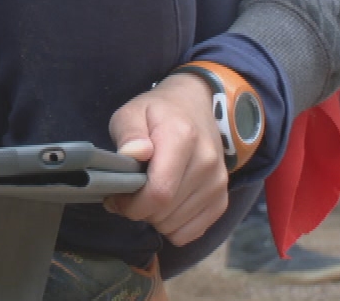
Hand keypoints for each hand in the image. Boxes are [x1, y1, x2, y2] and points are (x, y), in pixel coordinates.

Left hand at [102, 74, 228, 247]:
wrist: (195, 106)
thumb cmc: (157, 113)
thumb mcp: (132, 113)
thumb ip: (129, 133)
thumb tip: (134, 153)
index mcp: (182, 138)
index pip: (159, 192)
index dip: (132, 205)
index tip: (116, 198)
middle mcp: (206, 162)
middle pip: (165, 213)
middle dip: (139, 211)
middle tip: (129, 194)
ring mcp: (218, 182)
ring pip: (176, 227)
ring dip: (155, 219)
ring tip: (149, 194)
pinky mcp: (222, 199)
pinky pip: (192, 233)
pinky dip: (173, 226)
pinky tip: (166, 205)